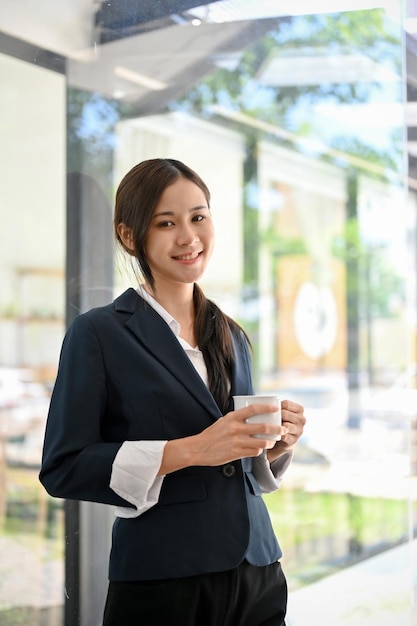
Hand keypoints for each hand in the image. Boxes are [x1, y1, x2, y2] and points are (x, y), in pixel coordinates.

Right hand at [159, 403, 287, 474]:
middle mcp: (235, 428)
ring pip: (261, 442)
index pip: (253, 409)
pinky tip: (258, 450)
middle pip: (262, 427)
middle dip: (276, 429)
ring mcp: (236, 441)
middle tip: (283, 429)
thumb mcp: (223, 421)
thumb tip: (252, 415)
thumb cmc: (212, 435)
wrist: (198, 449)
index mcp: (232, 417)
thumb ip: (236, 419)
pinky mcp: (236, 453)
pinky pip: (254, 452)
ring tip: (272, 441)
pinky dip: (259, 451)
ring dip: (269, 442)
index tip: (276, 409)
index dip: (267, 408)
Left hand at [266, 400, 305, 462]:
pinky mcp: (294, 440)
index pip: (287, 404)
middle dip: (276, 416)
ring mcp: (299, 430)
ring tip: (269, 426)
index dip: (276, 406)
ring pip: (286, 426)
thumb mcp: (281, 411)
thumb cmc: (280, 420)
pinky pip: (284, 436)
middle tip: (267, 418)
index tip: (270, 410)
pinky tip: (272, 434)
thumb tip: (261, 402)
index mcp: (300, 409)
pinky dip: (278, 435)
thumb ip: (276, 406)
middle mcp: (302, 419)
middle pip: (286, 414)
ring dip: (277, 426)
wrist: (282, 439)